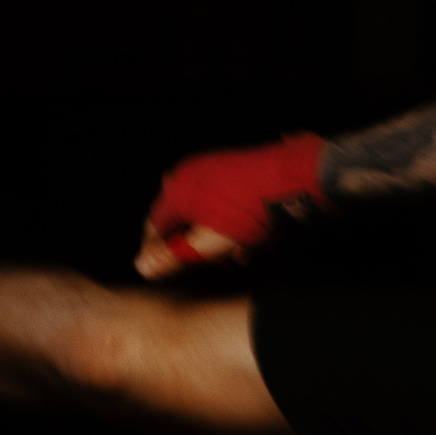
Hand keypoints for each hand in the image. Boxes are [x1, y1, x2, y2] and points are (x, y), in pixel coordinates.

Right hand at [133, 132, 326, 280]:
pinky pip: (220, 199)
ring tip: (235, 256)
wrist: (294, 179)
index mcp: (177, 191)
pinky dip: (226, 222)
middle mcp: (190, 174)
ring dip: (212, 236)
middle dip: (190, 245)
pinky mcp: (234, 166)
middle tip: (206, 266)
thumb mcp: (209, 244)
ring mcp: (212, 166)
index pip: (153, 225)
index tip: (160, 269)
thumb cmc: (249, 214)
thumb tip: (141, 267)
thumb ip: (174, 256)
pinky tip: (248, 241)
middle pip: (178, 217)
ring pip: (202, 210)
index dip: (155, 250)